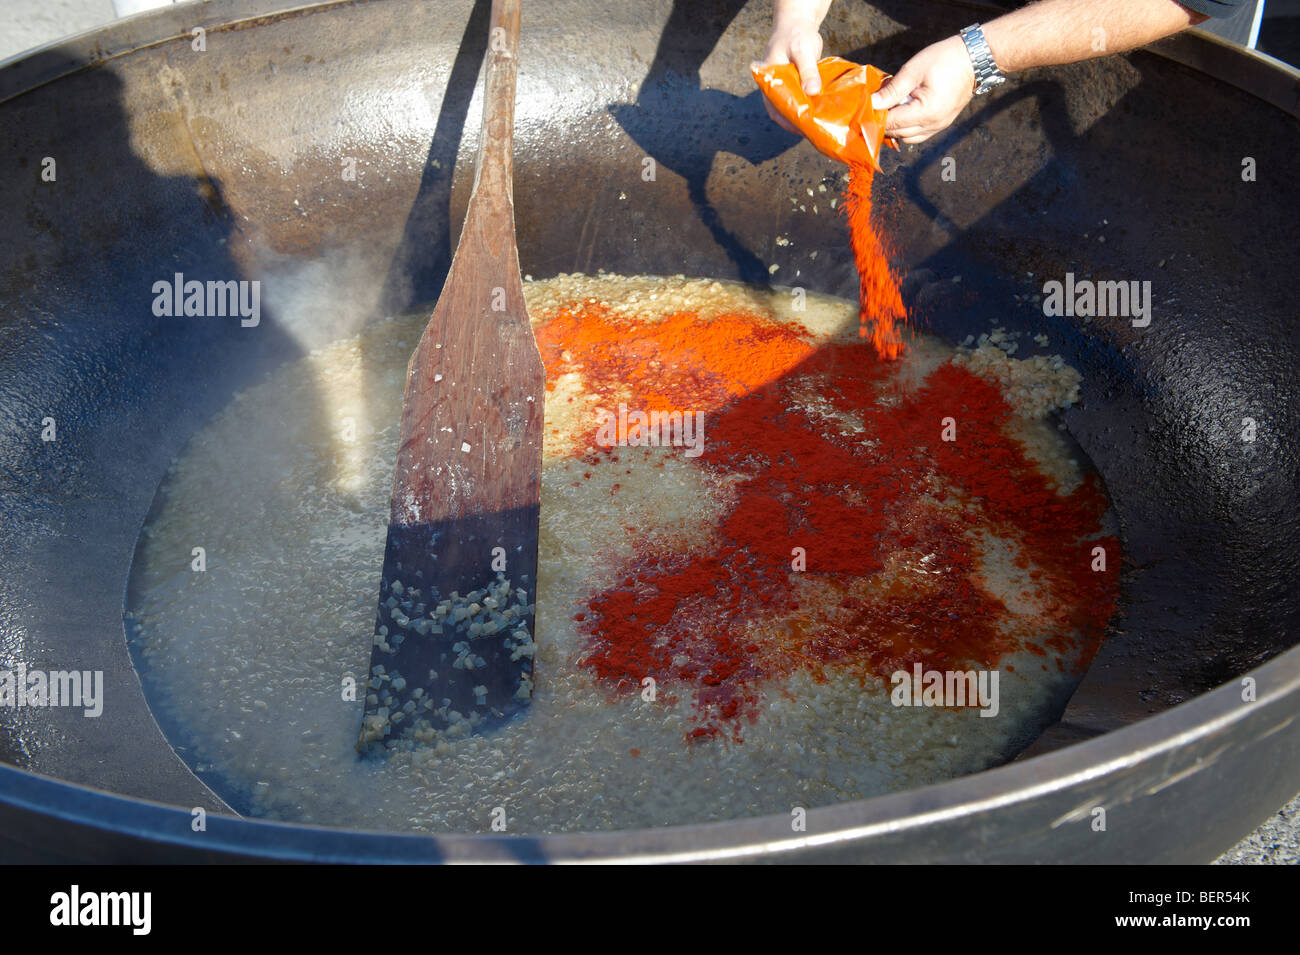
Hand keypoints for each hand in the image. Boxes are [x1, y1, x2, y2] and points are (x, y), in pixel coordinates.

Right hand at [756, 15, 823, 132]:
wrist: (799, 23)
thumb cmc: (796, 34)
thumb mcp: (802, 50)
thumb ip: (808, 71)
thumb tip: (813, 92)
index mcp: (769, 81)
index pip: (774, 107)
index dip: (785, 120)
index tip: (800, 128)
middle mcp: (775, 87)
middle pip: (783, 111)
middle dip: (797, 121)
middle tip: (813, 130)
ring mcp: (786, 87)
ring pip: (793, 106)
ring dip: (804, 114)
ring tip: (818, 124)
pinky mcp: (797, 85)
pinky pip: (802, 99)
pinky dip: (810, 105)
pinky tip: (822, 111)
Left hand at [872, 35, 975, 143]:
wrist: (975, 58)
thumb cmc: (945, 59)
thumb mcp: (913, 71)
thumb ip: (892, 90)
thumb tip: (872, 104)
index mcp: (926, 112)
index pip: (892, 124)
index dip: (876, 119)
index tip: (863, 111)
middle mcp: (933, 125)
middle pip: (898, 134)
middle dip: (884, 123)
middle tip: (873, 108)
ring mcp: (939, 126)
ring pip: (908, 138)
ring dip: (896, 127)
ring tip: (889, 108)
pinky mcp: (943, 123)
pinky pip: (919, 133)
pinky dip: (908, 127)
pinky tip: (903, 112)